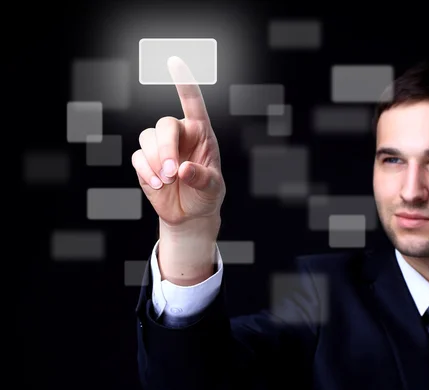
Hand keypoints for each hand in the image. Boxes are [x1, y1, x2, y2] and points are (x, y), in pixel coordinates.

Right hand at [132, 56, 225, 227]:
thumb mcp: (212, 188)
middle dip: (166, 149)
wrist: (190, 214)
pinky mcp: (145, 161)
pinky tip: (158, 185)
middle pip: (164, 125)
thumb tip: (183, 169)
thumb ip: (201, 177)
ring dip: (156, 161)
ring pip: (148, 139)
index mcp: (201, 133)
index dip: (184, 82)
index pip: (192, 102)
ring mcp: (160, 147)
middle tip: (173, 173)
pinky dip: (146, 171)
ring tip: (167, 181)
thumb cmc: (206, 194)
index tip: (174, 61)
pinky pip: (138, 157)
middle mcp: (180, 134)